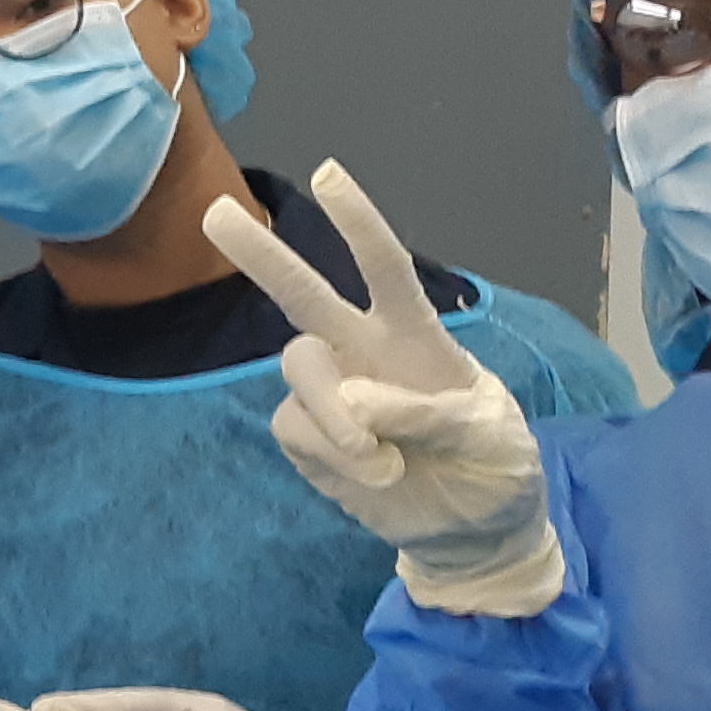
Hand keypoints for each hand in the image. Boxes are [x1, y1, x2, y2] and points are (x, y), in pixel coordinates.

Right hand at [203, 163, 563, 617]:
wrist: (471, 534)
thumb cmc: (494, 467)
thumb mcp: (490, 435)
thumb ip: (431, 412)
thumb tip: (354, 400)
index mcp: (416, 337)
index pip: (384, 269)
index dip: (358, 223)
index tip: (327, 175)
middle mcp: (363, 353)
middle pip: (304, 295)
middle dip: (261, 254)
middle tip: (215, 215)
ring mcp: (332, 396)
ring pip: (296, 368)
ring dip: (329, 408)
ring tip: (369, 454)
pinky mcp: (310, 440)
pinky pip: (295, 428)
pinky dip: (331, 452)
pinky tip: (374, 473)